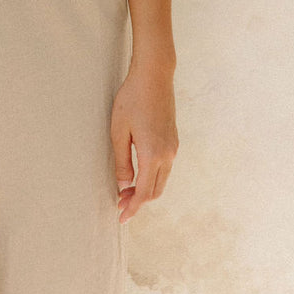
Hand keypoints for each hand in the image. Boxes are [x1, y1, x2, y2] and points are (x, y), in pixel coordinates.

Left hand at [110, 64, 177, 222]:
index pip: (143, 192)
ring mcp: (173, 147)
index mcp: (153, 154)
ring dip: (145, 190)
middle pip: (155, 191)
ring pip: (161, 181)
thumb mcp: (119, 130)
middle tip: (119, 204)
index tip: (121, 217)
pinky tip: (138, 174)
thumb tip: (123, 185)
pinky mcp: (173, 140)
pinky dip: (152, 177)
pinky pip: (165, 168)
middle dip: (138, 201)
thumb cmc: (132, 99)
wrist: (154, 75)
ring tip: (126, 191)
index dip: (132, 207)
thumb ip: (121, 161)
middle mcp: (167, 155)